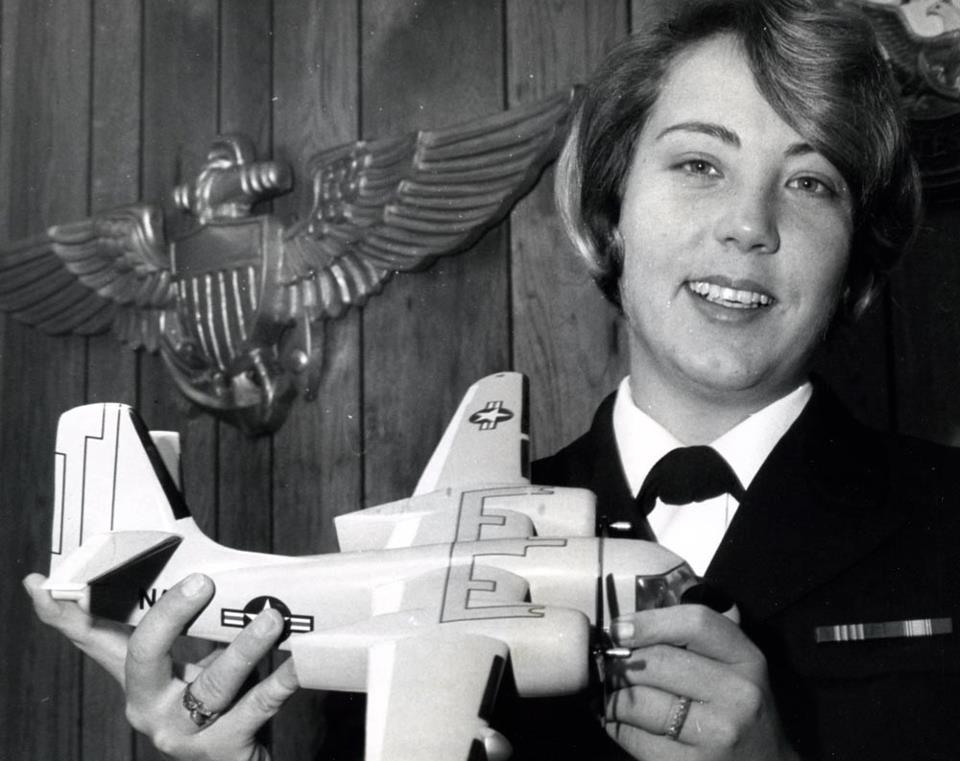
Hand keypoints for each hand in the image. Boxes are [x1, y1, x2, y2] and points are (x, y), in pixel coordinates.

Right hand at [23, 572, 297, 760]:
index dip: (64, 614)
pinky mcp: (223, 751)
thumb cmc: (215, 705)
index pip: (92, 640)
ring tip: (271, 617)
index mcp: (137, 680)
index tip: (41, 583)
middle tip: (204, 580)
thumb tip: (199, 567)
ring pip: (210, 686)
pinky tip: (295, 664)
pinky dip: (278, 684)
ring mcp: (183, 734)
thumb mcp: (191, 664)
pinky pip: (254, 711)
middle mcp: (149, 707)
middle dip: (170, 616)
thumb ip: (184, 627)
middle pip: (145, 655)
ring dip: (243, 647)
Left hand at [604, 604, 798, 760]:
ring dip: (613, 695)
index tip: (618, 630)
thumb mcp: (734, 666)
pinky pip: (633, 736)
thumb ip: (693, 639)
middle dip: (620, 662)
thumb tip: (625, 629)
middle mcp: (737, 694)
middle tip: (608, 666)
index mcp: (747, 659)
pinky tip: (618, 720)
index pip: (694, 623)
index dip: (648, 622)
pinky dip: (615, 724)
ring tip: (611, 693)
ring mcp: (716, 733)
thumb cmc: (737, 709)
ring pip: (638, 700)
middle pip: (657, 661)